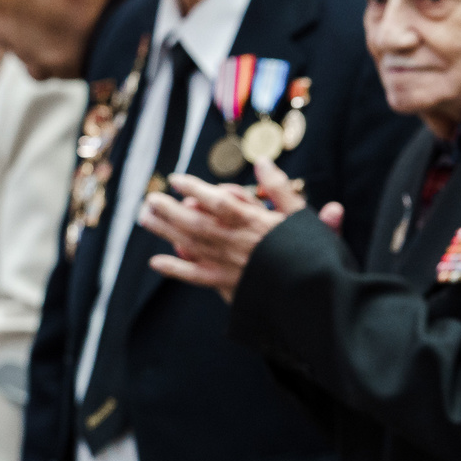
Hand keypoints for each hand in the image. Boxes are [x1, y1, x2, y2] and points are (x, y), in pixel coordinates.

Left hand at [142, 165, 341, 299]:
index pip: (218, 201)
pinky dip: (176, 269)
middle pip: (196, 222)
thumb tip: (263, 162)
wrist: (314, 298)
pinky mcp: (228, 286)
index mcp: (256, 224)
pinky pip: (197, 277)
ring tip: (145, 218)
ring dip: (165, 231)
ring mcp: (229, 266)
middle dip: (170, 209)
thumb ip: (282, 190)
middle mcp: (237, 243)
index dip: (194, 189)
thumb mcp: (304, 217)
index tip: (176, 180)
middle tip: (149, 198)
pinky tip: (156, 262)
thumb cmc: (314, 257)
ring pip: (191, 244)